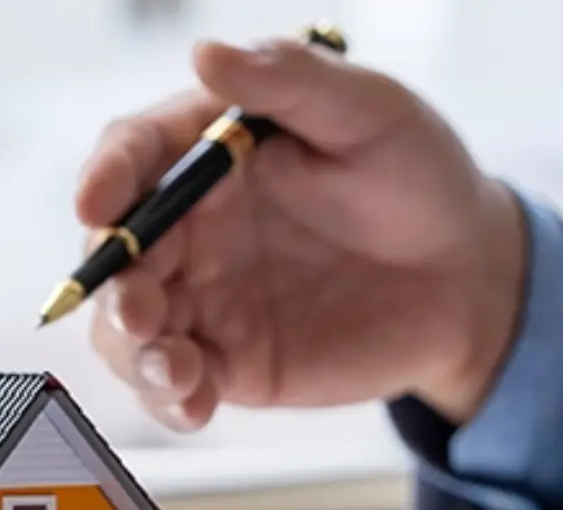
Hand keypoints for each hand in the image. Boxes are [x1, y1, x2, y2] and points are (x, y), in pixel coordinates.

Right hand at [78, 36, 525, 430]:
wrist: (465, 280)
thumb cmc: (420, 181)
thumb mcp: (371, 115)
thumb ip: (293, 83)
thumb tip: (206, 51)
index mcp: (213, 157)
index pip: (136, 158)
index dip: (107, 176)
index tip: (97, 203)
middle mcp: (195, 231)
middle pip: (119, 256)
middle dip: (114, 286)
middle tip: (141, 311)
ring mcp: (207, 302)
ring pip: (132, 330)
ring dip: (133, 353)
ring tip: (174, 368)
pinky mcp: (230, 364)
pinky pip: (179, 384)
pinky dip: (171, 400)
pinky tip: (193, 404)